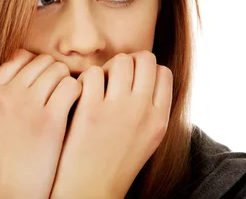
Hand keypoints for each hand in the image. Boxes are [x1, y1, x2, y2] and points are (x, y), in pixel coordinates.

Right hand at [0, 49, 81, 198]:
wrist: (9, 197)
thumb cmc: (7, 164)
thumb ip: (7, 97)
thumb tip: (33, 75)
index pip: (19, 57)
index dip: (38, 66)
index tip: (48, 81)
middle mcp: (7, 95)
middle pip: (42, 61)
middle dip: (56, 73)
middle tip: (64, 92)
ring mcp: (27, 105)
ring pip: (58, 70)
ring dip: (69, 82)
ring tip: (72, 101)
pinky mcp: (49, 120)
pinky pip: (71, 87)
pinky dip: (80, 93)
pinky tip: (80, 107)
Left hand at [50, 51, 172, 198]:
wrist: (89, 191)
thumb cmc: (115, 164)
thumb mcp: (148, 139)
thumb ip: (152, 109)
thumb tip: (150, 75)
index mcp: (160, 119)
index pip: (163, 72)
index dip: (147, 70)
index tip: (133, 80)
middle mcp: (143, 111)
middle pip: (144, 59)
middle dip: (129, 63)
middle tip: (114, 78)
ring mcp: (117, 110)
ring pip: (120, 61)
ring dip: (108, 67)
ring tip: (98, 84)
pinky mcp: (90, 111)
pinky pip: (93, 73)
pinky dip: (86, 78)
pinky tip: (82, 93)